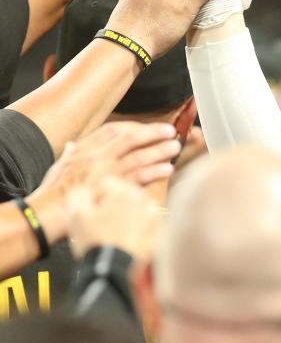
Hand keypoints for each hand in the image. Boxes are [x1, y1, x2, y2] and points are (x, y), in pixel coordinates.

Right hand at [25, 122, 180, 243]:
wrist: (43, 216)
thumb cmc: (50, 196)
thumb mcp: (58, 169)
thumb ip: (70, 155)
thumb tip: (73, 145)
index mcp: (82, 150)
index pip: (111, 130)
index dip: (133, 127)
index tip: (148, 128)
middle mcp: (94, 157)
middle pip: (129, 138)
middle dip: (152, 133)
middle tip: (170, 131)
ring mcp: (103, 172)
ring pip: (137, 156)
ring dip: (158, 150)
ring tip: (174, 147)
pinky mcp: (110, 189)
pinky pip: (137, 177)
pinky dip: (154, 172)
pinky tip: (167, 169)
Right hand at [66, 177, 163, 259]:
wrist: (115, 271)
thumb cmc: (96, 243)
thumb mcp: (76, 215)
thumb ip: (80, 194)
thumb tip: (87, 190)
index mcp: (124, 192)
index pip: (107, 183)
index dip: (95, 198)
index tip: (92, 213)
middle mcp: (144, 200)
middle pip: (124, 195)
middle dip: (113, 205)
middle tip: (103, 226)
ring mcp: (155, 217)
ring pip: (137, 208)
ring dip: (128, 216)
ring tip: (115, 235)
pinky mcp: (161, 232)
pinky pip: (147, 223)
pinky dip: (139, 229)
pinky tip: (127, 241)